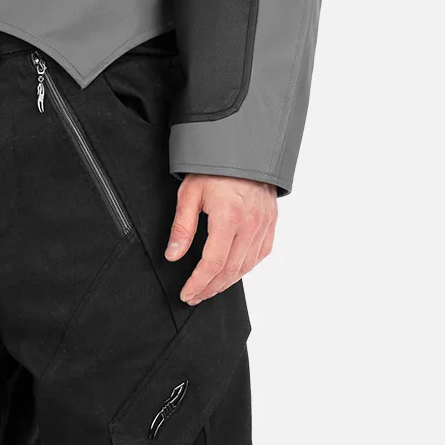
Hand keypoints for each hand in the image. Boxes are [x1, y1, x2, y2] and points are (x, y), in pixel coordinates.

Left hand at [167, 174, 276, 304]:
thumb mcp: (189, 193)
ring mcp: (265, 224)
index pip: (213, 263)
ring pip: (247, 266)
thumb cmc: (214, 167)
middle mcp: (251, 223)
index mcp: (229, 216)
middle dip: (210, 288)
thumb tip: (173, 255)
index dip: (198, 283)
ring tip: (209, 289)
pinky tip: (232, 272)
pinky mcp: (271, 222)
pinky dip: (245, 268)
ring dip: (227, 282)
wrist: (243, 148)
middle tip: (195, 296)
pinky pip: (260, 254)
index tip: (187, 294)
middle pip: (230, 270)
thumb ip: (182, 228)